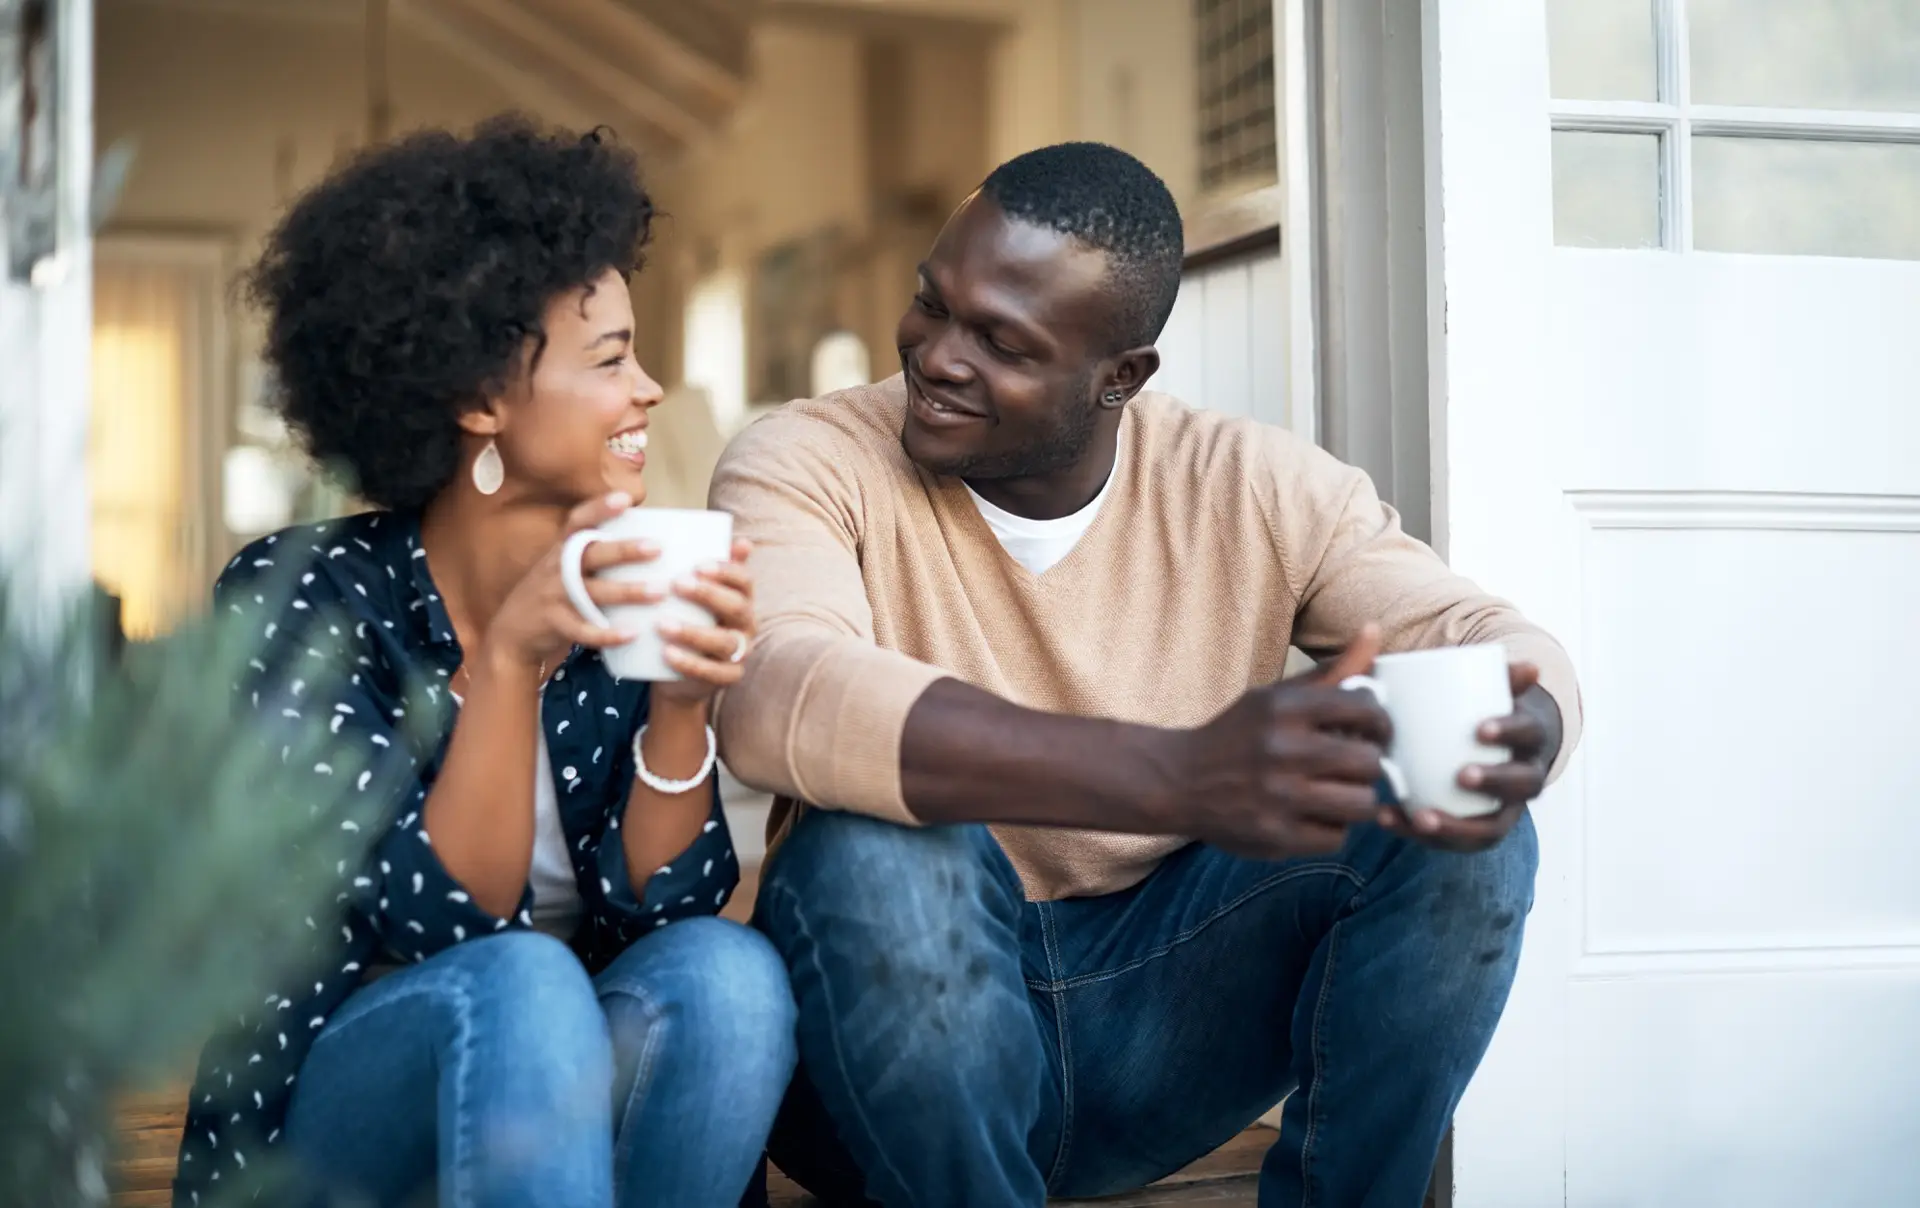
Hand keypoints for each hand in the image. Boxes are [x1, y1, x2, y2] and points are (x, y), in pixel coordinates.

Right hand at [478, 492, 656, 673]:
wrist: (512, 634)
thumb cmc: (553, 595)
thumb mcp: (562, 568)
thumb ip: (591, 554)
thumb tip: (642, 536)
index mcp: (561, 550)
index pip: (577, 521)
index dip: (599, 508)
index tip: (625, 499)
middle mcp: (556, 569)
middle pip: (591, 554)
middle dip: (623, 550)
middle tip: (657, 547)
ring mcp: (553, 596)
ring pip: (592, 592)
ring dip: (627, 592)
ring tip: (659, 591)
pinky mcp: (553, 624)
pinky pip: (583, 629)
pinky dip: (608, 633)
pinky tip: (633, 634)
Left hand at [650, 538, 755, 707]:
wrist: (678, 676)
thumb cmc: (685, 623)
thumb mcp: (690, 597)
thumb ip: (698, 570)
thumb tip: (707, 534)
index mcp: (741, 599)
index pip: (744, 580)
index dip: (726, 571)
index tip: (698, 564)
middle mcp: (746, 625)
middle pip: (737, 607)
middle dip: (709, 595)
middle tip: (677, 584)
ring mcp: (739, 654)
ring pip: (725, 642)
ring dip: (694, 631)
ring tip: (662, 624)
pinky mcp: (727, 678)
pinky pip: (713, 672)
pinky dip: (689, 662)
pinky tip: (666, 653)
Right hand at [1169, 624, 1392, 859]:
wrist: (1178, 781)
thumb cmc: (1239, 736)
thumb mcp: (1276, 697)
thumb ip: (1332, 672)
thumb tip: (1375, 630)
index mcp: (1284, 708)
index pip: (1366, 710)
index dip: (1379, 723)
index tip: (1371, 731)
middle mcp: (1282, 750)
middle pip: (1369, 763)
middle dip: (1367, 764)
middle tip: (1353, 766)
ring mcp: (1278, 797)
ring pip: (1361, 805)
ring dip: (1355, 800)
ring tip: (1337, 792)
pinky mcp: (1275, 836)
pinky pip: (1336, 837)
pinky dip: (1330, 828)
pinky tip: (1312, 815)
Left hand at [1378, 660, 1549, 851]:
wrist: (1495, 747)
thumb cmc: (1484, 712)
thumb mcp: (1491, 691)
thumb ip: (1496, 674)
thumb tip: (1528, 666)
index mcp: (1529, 740)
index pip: (1528, 735)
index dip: (1509, 732)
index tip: (1479, 728)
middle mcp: (1524, 780)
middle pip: (1520, 787)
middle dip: (1493, 783)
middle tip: (1461, 775)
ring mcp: (1501, 811)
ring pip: (1488, 829)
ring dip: (1455, 827)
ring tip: (1419, 817)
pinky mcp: (1472, 830)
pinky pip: (1452, 842)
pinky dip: (1419, 835)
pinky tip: (1387, 818)